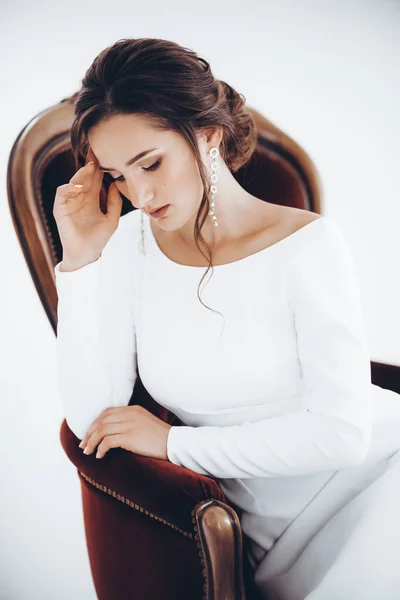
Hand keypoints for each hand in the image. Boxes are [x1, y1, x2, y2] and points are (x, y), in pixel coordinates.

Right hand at [53, 146, 121, 268]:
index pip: (95, 178)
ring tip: (91, 167)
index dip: (100, 167)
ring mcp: (70, 201)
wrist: (86, 254)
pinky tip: (79, 186)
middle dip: (90, 163)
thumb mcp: (112, 219)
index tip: (108, 154)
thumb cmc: (99, 238)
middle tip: (96, 149)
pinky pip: (62, 192)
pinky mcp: (60, 208)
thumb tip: (116, 184)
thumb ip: (115, 202)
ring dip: (81, 174)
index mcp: (92, 198)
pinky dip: (69, 187)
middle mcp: (80, 197)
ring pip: (74, 181)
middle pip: (84, 176)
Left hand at [78, 405, 172, 460]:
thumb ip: (131, 422)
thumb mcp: (146, 423)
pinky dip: (100, 448)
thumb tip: (113, 433)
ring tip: (87, 452)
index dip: (95, 423)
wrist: (175, 443)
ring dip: (92, 442)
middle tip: (83, 445)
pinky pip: (108, 441)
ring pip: (102, 430)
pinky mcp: (130, 437)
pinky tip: (99, 456)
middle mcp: (130, 414)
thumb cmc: (161, 437)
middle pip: (102, 420)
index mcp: (134, 409)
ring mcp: (130, 425)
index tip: (89, 434)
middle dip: (89, 433)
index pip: (107, 413)